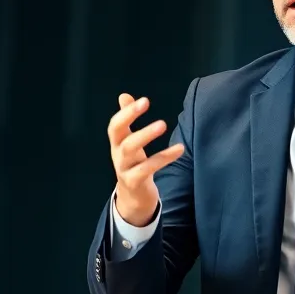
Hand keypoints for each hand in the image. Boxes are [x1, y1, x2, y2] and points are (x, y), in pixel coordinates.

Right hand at [108, 93, 184, 226]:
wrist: (132, 198)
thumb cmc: (134, 164)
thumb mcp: (129, 142)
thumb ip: (127, 120)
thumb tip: (124, 95)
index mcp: (117, 144)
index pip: (115, 126)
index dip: (126, 112)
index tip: (142, 100)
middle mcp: (118, 155)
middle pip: (120, 136)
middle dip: (130, 118)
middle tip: (145, 101)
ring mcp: (124, 169)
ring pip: (130, 151)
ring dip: (145, 136)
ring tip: (162, 124)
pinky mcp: (135, 182)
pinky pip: (148, 168)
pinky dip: (163, 157)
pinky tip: (179, 148)